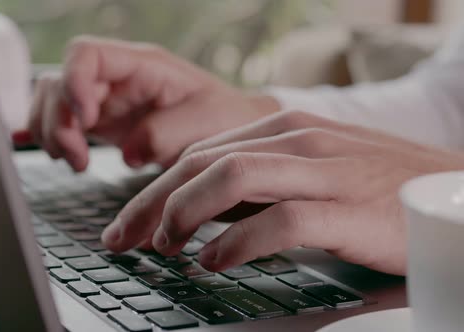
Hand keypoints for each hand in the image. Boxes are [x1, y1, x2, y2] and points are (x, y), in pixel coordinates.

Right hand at [12, 36, 278, 170]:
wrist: (231, 131)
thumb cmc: (226, 119)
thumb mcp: (208, 122)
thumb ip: (166, 133)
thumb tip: (128, 153)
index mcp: (143, 65)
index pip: (86, 54)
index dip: (73, 84)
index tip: (87, 122)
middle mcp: (118, 78)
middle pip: (59, 82)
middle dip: (59, 121)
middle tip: (78, 157)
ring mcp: (107, 101)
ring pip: (53, 102)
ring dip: (54, 134)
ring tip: (78, 163)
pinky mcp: (104, 124)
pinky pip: (63, 123)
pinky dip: (55, 140)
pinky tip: (69, 159)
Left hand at [101, 110, 463, 275]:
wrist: (455, 189)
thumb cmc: (376, 185)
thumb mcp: (311, 168)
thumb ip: (260, 179)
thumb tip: (202, 209)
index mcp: (283, 127)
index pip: (199, 152)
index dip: (154, 188)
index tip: (130, 222)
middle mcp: (296, 138)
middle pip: (201, 163)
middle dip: (151, 203)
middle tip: (124, 239)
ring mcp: (322, 169)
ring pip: (229, 178)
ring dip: (184, 214)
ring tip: (165, 247)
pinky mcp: (345, 208)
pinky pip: (276, 220)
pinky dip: (235, 243)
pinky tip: (214, 261)